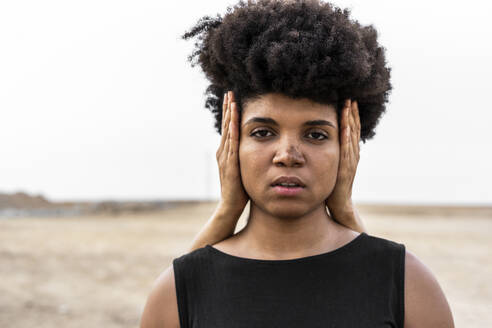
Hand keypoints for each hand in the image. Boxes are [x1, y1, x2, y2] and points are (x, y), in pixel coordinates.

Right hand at [216, 91, 249, 216]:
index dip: (230, 113)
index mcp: (226, 152)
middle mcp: (223, 152)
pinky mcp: (230, 164)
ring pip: (227, 131)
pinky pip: (231, 144)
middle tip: (229, 91)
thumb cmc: (240, 190)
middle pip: (226, 125)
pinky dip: (232, 131)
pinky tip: (234, 120)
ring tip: (231, 100)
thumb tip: (256, 149)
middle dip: (228, 108)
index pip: (229, 128)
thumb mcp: (244, 169)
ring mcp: (225, 157)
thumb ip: (245, 158)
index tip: (233, 98)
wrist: (231, 206)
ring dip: (229, 115)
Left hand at [325, 99, 360, 222]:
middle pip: (353, 129)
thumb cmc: (330, 185)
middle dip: (351, 113)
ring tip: (349, 105)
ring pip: (352, 137)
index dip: (349, 115)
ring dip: (351, 121)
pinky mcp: (346, 170)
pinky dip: (348, 139)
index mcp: (347, 152)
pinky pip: (347, 151)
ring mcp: (350, 162)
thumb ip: (325, 152)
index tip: (346, 100)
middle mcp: (351, 155)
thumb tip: (313, 140)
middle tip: (350, 96)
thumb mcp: (327, 164)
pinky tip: (346, 128)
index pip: (349, 129)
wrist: (338, 205)